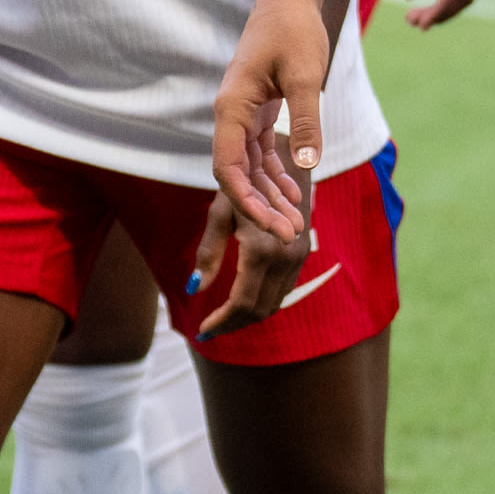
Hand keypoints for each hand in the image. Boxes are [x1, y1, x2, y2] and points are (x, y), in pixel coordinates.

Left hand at [185, 190, 314, 332]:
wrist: (286, 163)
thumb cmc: (246, 184)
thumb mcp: (221, 215)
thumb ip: (208, 254)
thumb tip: (192, 289)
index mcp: (262, 251)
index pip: (241, 302)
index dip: (221, 320)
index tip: (202, 329)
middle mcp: (284, 259)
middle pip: (259, 310)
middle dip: (233, 324)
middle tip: (210, 329)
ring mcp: (297, 259)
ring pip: (273, 304)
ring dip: (248, 317)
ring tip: (223, 319)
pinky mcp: (302, 256)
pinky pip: (283, 291)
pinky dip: (263, 302)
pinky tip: (244, 301)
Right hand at [211, 0, 331, 255]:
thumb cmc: (294, 30)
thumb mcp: (306, 75)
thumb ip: (306, 120)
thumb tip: (307, 164)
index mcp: (232, 108)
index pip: (229, 169)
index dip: (249, 202)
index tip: (274, 225)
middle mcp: (231, 114)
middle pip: (238, 174)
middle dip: (262, 207)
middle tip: (291, 234)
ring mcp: (243, 113)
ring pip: (250, 166)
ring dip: (271, 194)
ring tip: (295, 222)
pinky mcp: (259, 109)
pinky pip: (261, 151)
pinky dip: (276, 172)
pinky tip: (294, 191)